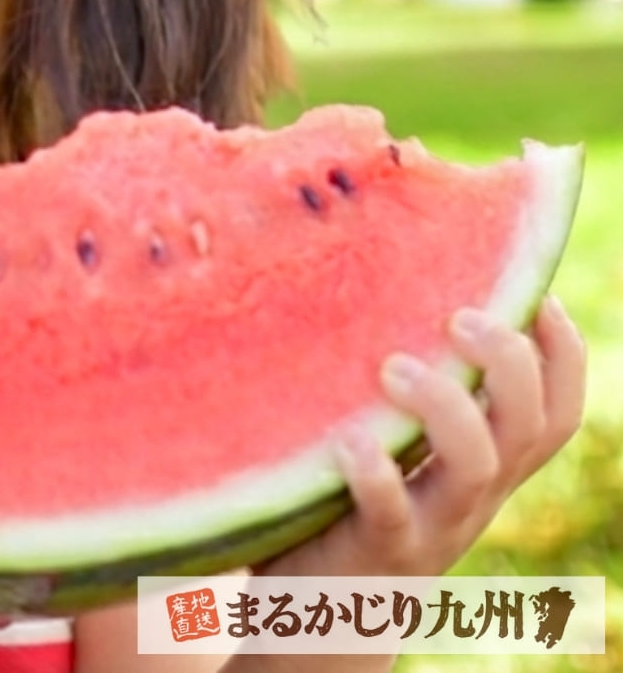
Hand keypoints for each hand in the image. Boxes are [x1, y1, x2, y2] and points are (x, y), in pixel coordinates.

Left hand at [261, 294, 585, 578]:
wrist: (318, 611)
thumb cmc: (351, 494)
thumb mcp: (395, 436)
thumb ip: (405, 378)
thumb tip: (383, 272)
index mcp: (486, 460)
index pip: (556, 410)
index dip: (564, 355)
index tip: (542, 297)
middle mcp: (474, 491)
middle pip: (529, 427)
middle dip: (509, 363)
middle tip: (458, 316)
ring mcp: (434, 524)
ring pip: (476, 468)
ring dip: (446, 408)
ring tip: (392, 368)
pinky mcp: (378, 550)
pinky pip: (393, 515)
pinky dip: (377, 473)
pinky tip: (349, 437)